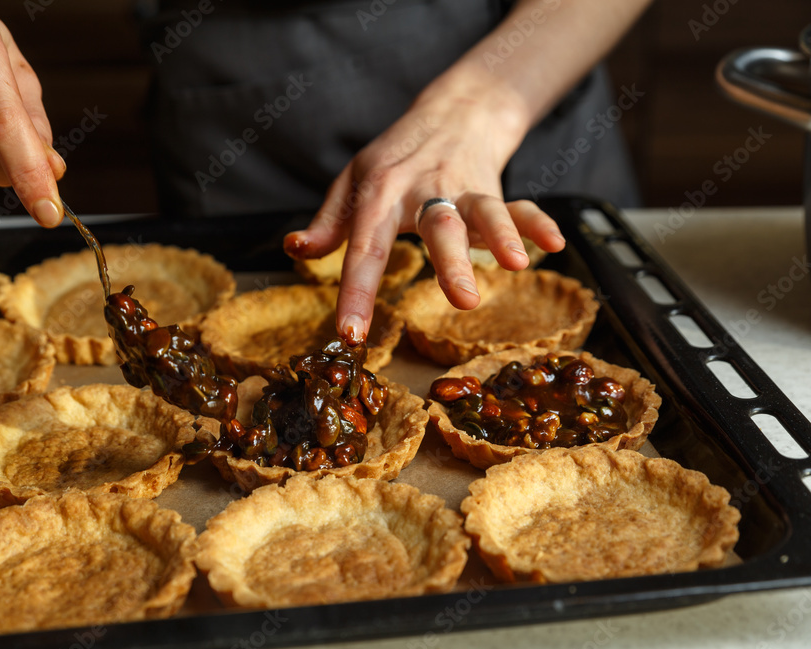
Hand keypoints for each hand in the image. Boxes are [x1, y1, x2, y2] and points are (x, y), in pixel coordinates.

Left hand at [284, 81, 564, 343]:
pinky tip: (554, 244)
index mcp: (381, 194)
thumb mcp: (353, 182)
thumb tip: (295, 250)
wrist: (451, 112)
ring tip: (516, 264)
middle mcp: (424, 191)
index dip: (357, 293)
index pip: (366, 249)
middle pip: (438, 227)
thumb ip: (328, 223)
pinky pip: (519, 204)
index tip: (351, 335)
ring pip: (484, 211)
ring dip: (503, 236)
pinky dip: (536, 222)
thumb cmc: (394, 158)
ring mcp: (464, 190)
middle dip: (451, 263)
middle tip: (463, 301)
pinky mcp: (494, 190)